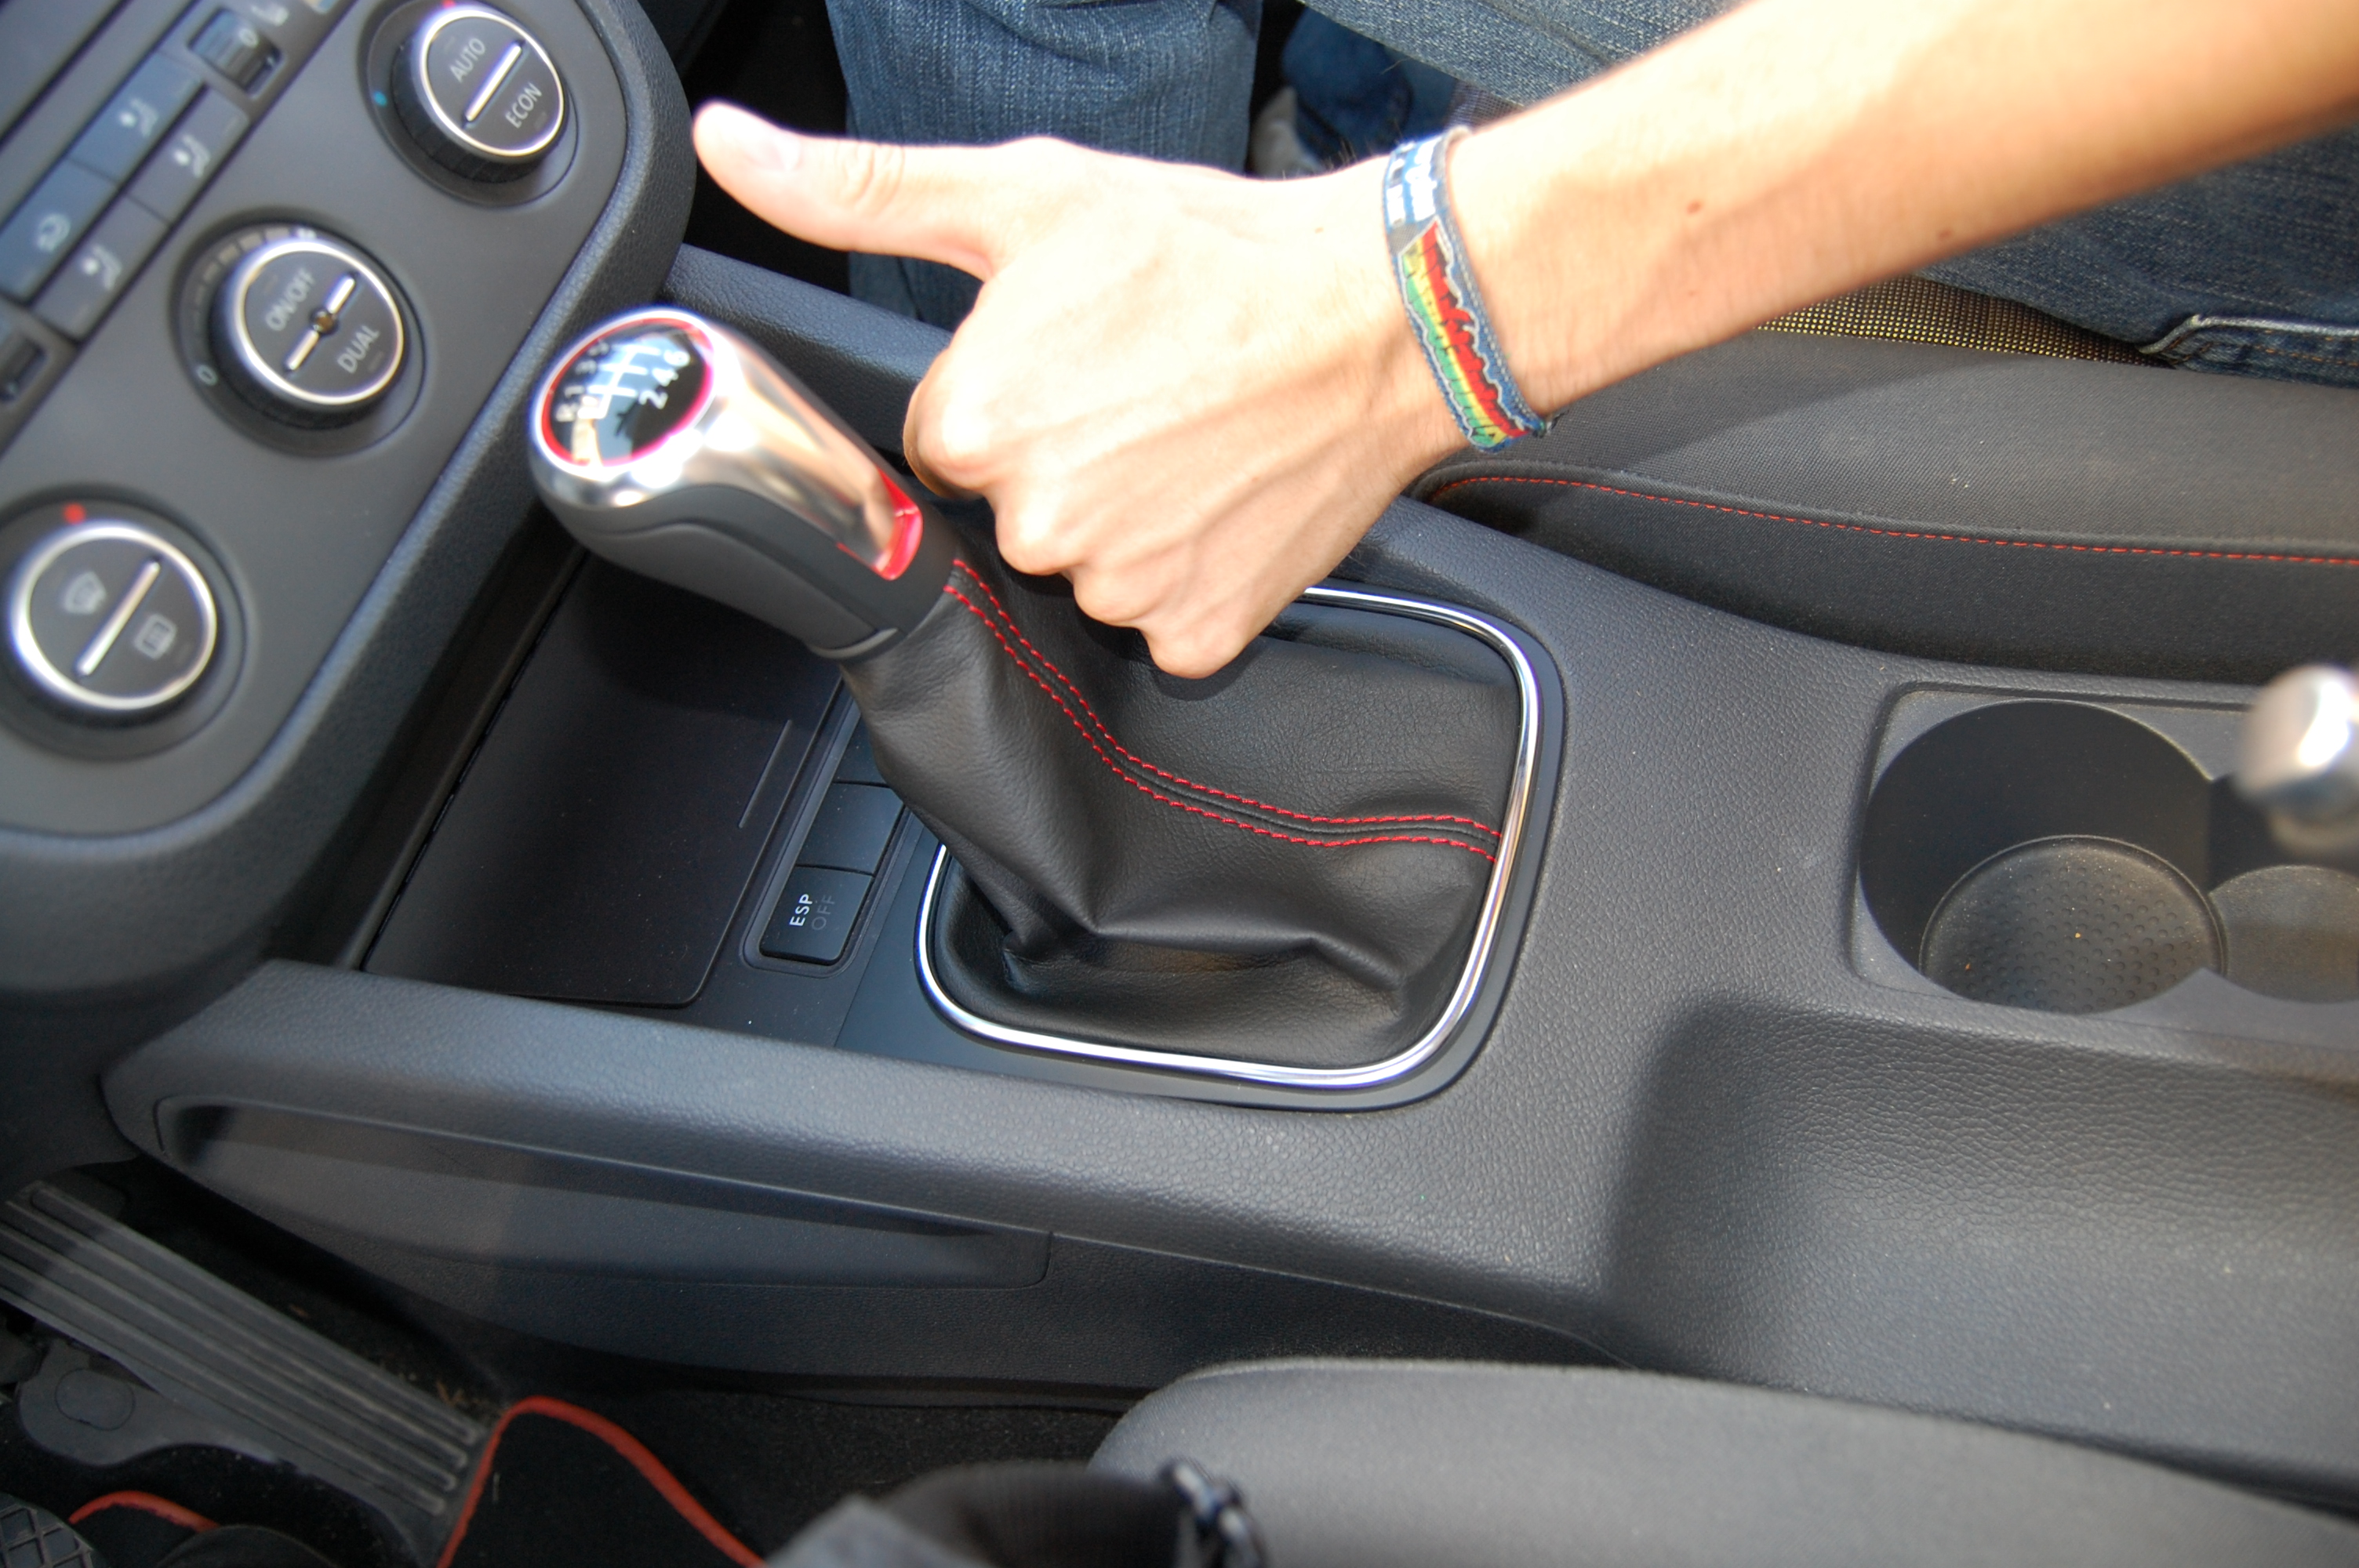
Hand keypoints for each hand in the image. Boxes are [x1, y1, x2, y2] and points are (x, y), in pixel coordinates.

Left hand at [693, 103, 1462, 677]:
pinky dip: (1191, 567)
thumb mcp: (1025, 195)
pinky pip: (1162, 615)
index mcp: (976, 423)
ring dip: (1128, 513)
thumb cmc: (1214, 250)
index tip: (1078, 359)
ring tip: (1194, 433)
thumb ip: (859, 189)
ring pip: (1087, 565)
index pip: (947, 443)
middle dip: (1064, 456)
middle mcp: (1037, 522)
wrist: (1383, 312)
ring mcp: (1121, 586)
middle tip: (1144, 388)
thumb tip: (729, 147)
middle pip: (1012, 511)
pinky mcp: (1195, 628)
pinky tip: (1225, 494)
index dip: (1011, 395)